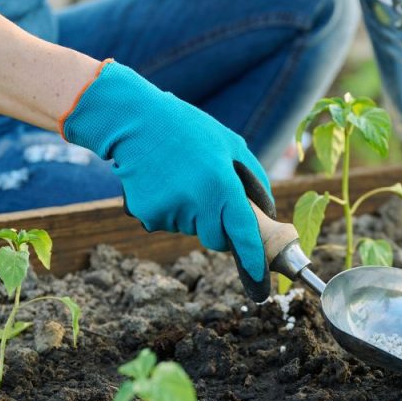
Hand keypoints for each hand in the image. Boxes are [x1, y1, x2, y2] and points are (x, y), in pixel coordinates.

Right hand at [62, 61, 275, 300]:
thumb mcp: (232, 145)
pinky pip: (169, 224)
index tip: (261, 279)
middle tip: (209, 195)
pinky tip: (163, 183)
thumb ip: (254, 181)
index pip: (242, 232)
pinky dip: (170, 210)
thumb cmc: (191, 130)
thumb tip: (266, 215)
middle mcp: (196, 202)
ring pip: (191, 230)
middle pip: (216, 240)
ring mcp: (170, 211)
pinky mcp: (148, 214)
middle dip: (218, 227)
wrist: (136, 121)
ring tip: (181, 177)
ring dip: (192, 213)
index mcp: (221, 184)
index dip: (253, 258)